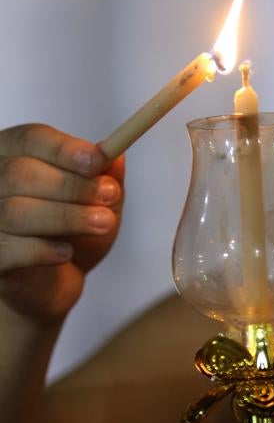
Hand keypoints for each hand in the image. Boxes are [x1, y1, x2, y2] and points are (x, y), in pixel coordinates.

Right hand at [0, 124, 122, 322]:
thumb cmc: (72, 232)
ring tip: (103, 223)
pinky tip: (67, 252)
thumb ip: (106, 176)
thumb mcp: (100, 201)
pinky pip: (8, 248)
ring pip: (15, 210)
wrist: (54, 283)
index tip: (97, 160)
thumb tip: (115, 154)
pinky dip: (43, 250)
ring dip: (67, 217)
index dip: (64, 149)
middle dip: (72, 185)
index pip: (30, 139)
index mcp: (14, 155)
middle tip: (109, 196)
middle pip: (20, 172)